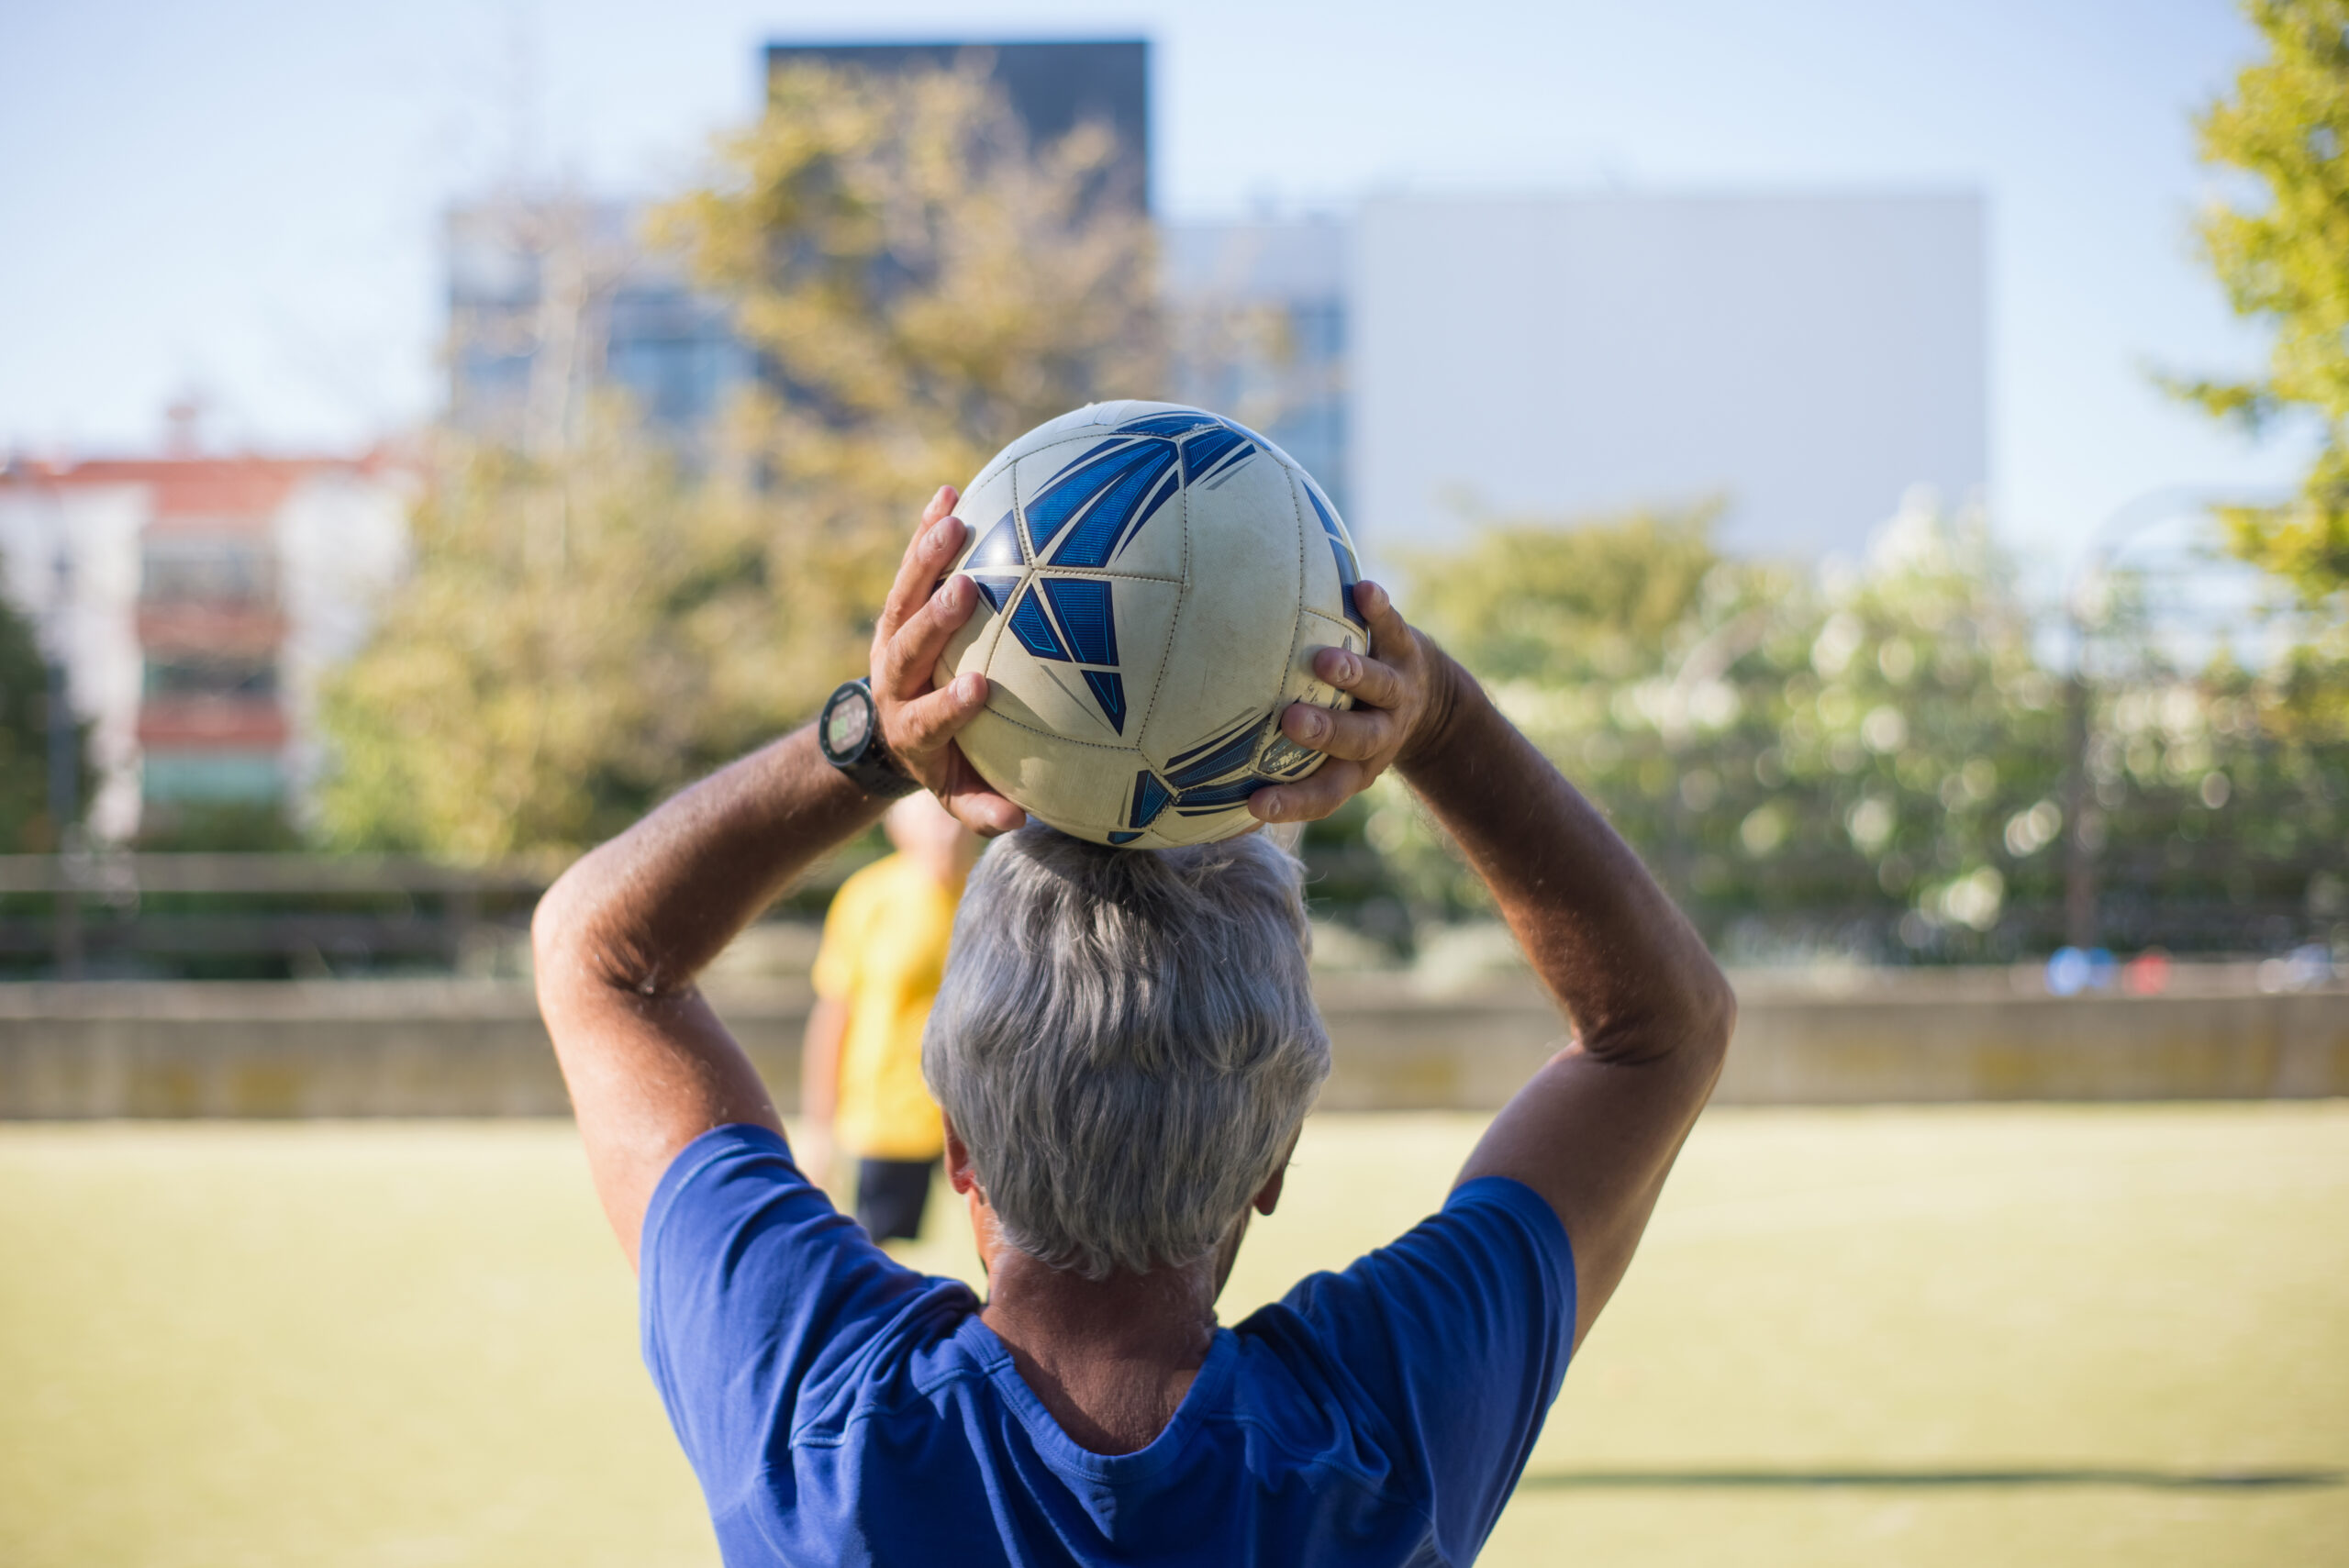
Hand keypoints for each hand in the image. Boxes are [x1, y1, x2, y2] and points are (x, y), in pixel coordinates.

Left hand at [870, 487, 1026, 835]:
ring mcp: (892, 639)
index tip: (981, 687)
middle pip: (909, 647)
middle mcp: (896, 679)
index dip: (950, 703)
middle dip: (935, 620)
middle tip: (967, 590)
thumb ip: (981, 806)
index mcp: (911, 726)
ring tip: (954, 520)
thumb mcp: (956, 793)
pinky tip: (948, 491)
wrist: (886, 729)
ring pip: (903, 597)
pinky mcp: (898, 608)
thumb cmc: (943, 762)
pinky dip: (925, 531)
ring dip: (926, 559)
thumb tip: (1019, 819)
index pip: (928, 715)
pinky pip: (911, 566)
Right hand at [1246, 580, 1458, 824]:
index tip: (1253, 804)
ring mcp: (1397, 691)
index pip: (1324, 792)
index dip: (1292, 802)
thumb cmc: (1349, 725)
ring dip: (1354, 675)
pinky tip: (1362, 591)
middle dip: (1327, 732)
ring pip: (1380, 687)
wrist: (1428, 697)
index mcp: (1355, 767)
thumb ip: (1280, 760)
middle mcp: (1381, 733)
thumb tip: (1204, 772)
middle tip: (1293, 721)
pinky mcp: (1405, 648)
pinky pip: (1393, 628)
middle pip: (1359, 739)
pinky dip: (1379, 611)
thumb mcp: (1327, 754)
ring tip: (1323, 661)